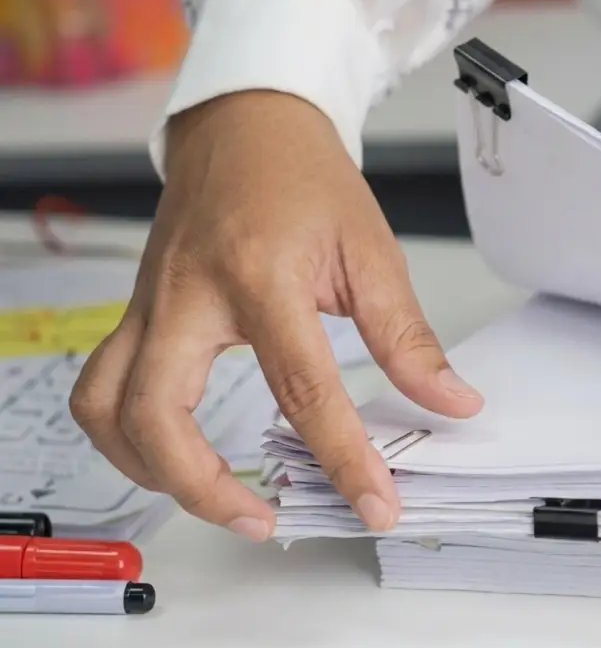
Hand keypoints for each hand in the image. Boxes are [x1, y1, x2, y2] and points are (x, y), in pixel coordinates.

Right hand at [69, 91, 482, 539]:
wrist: (245, 127)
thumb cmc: (304, 179)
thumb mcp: (372, 250)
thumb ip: (408, 338)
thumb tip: (453, 404)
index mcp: (259, 275)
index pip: (301, 389)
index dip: (342, 458)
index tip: (376, 504)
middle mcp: (188, 295)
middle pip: (160, 414)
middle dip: (206, 487)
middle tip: (267, 521)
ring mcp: (148, 306)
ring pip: (108, 409)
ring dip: (152, 471)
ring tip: (219, 500)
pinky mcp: (135, 315)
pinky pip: (101, 391)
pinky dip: (126, 438)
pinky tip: (174, 456)